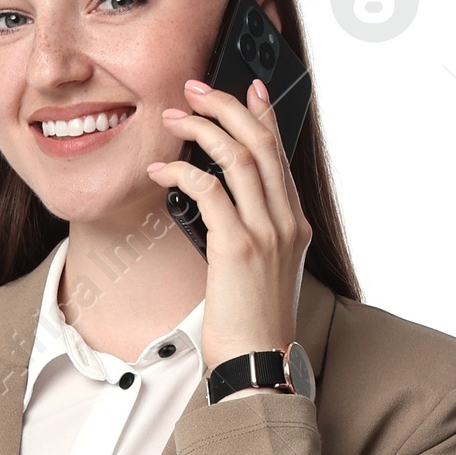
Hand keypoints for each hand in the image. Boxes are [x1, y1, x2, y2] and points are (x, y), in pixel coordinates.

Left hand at [147, 75, 310, 369]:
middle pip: (260, 143)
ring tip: (172, 118)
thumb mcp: (260, 272)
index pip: (279, 155)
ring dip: (201, 129)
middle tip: (194, 90)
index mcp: (295, 226)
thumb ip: (250, 234)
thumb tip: (217, 203)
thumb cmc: (251, 326)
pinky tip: (160, 170)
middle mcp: (287, 223)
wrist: (258, 365)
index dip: (263, 115)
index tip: (248, 88)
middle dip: (226, 106)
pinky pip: (209, 190)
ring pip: (237, 157)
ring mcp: (266, 234)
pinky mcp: (238, 248)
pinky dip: (181, 171)